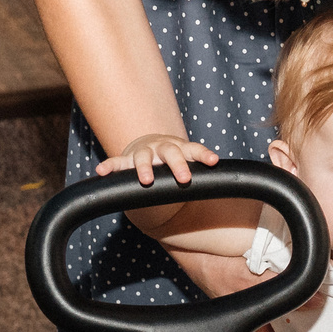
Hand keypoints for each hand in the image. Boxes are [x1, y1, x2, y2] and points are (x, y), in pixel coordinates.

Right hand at [96, 132, 218, 185]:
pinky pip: (116, 163)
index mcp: (180, 149)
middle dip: (178, 165)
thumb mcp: (189, 162)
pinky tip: (101, 172)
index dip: (204, 155)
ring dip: (144, 168)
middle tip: (184, 178)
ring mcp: (143, 153)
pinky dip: (109, 167)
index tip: (213, 162)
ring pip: (143, 158)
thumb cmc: (174, 159)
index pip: (194, 150)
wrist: (150, 147)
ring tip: (146, 180)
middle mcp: (162, 148)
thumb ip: (206, 174)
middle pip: (171, 153)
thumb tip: (231, 185)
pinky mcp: (126, 160)